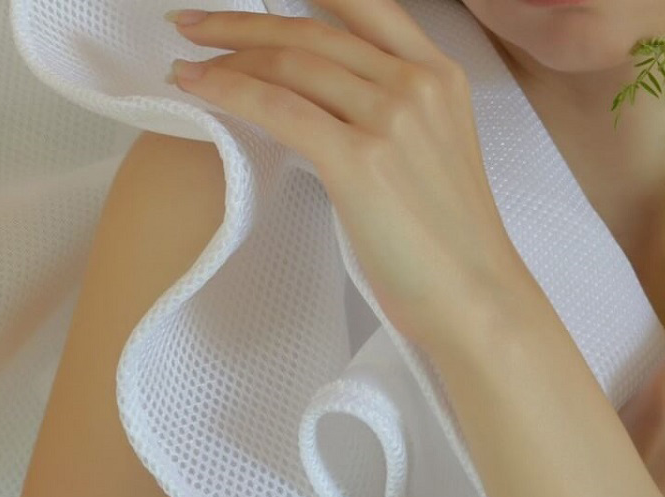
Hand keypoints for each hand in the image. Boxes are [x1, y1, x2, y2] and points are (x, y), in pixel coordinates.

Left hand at [167, 1, 529, 352]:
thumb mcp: (431, 157)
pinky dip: (228, 91)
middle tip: (193, 24)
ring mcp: (390, 119)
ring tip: (187, 63)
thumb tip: (326, 106)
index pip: (364, 5)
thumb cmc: (451, 247)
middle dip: (242, 23)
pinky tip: (196, 87)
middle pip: (313, 32)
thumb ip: (393, 117)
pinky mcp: (360, 161)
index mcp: (440, 78)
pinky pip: (278, 108)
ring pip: (291, 64)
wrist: (477, 299)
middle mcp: (417, 85)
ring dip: (226, 57)